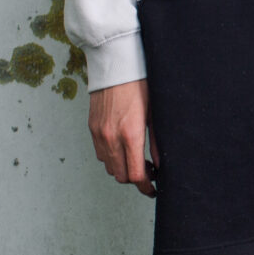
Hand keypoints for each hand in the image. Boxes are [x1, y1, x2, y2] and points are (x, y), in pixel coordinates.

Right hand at [89, 80, 157, 195]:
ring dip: (122, 169)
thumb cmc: (139, 85)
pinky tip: (122, 148)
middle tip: (149, 171)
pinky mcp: (92, 127)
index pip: (136, 175)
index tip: (153, 189)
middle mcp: (112, 138)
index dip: (146, 187)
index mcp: (131, 135)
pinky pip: (100, 154)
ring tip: (136, 158)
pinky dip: (111, 158)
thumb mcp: (155, 114)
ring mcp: (99, 133)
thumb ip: (157, 142)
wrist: (116, 65)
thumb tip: (162, 164)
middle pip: (121, 176)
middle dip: (135, 179)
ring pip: (109, 167)